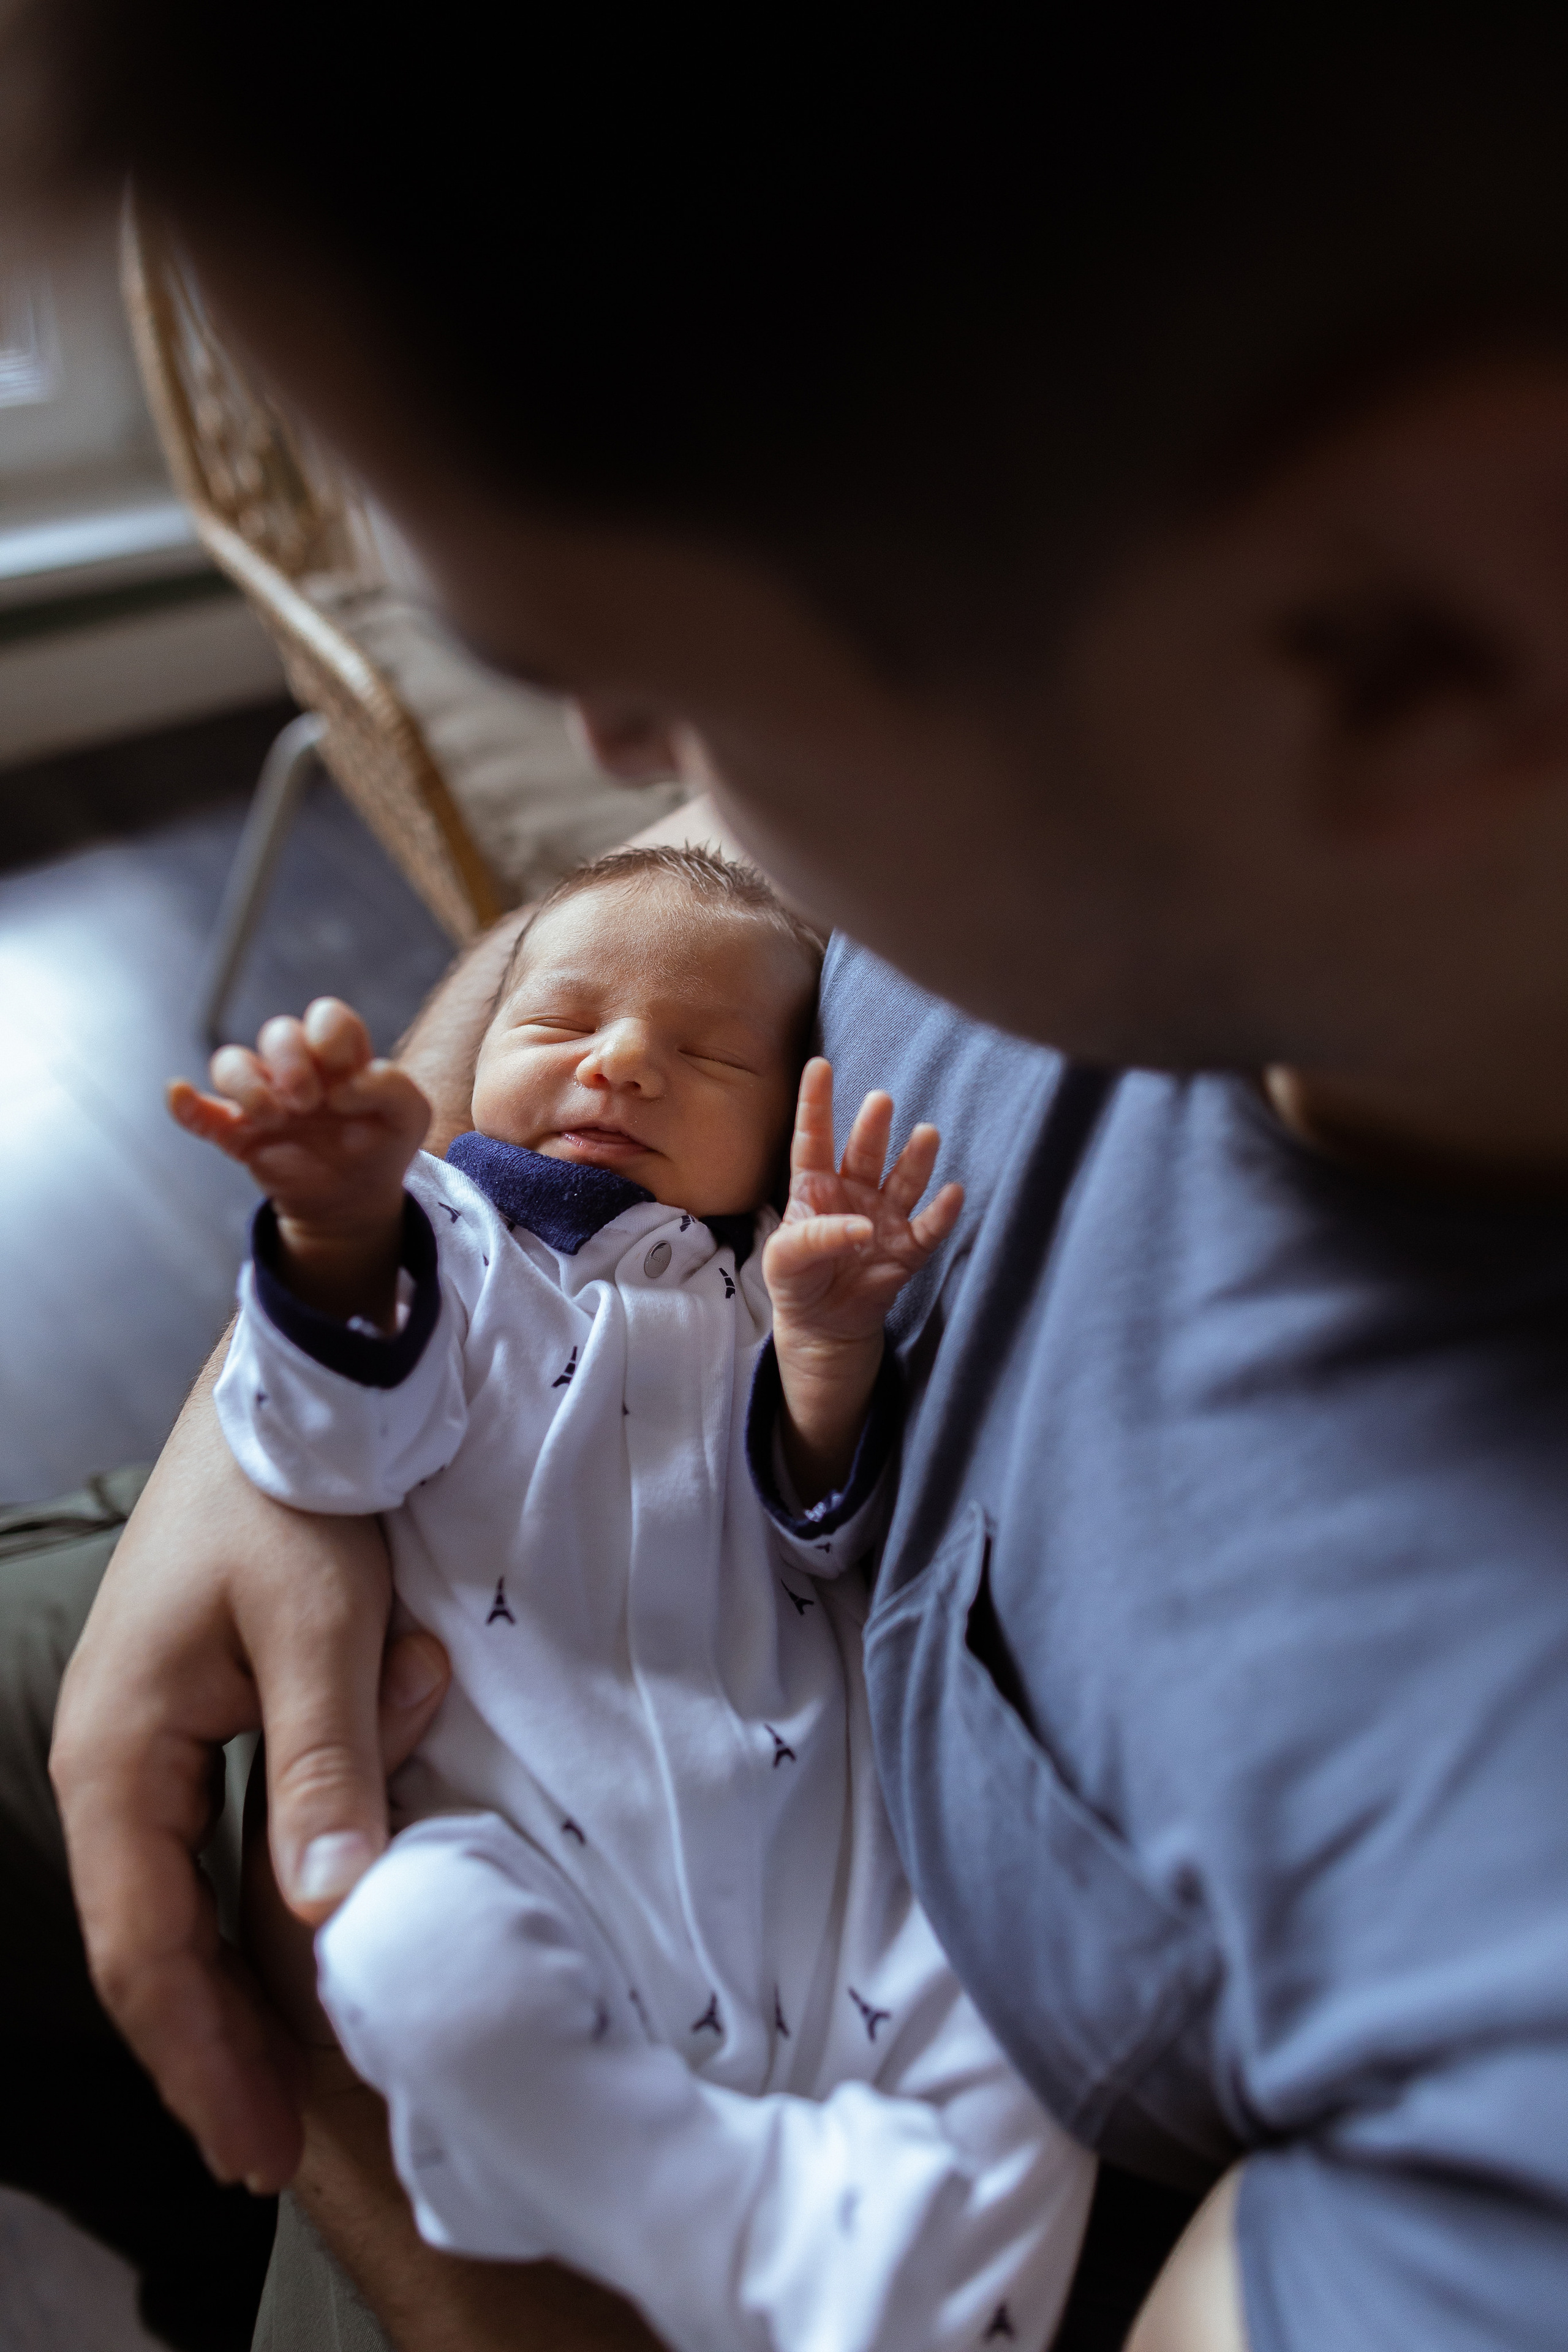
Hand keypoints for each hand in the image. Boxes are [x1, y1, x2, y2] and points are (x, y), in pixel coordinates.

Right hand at [50, 1376, 451, 2192]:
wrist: (287, 1390)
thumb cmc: (293, 1495)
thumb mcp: (321, 1627)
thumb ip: (324, 1768)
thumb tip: (331, 1915)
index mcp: (120, 1752)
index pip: (145, 1945)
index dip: (198, 2054)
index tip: (251, 2146)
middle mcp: (113, 1760)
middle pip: (145, 1942)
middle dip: (203, 2050)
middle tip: (261, 2153)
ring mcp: (143, 1741)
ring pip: (170, 1903)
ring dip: (222, 1994)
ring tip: (270, 2090)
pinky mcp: (187, 1717)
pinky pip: (200, 1850)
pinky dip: (236, 1920)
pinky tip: (278, 1960)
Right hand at [168, 996, 429, 1231]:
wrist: (355, 1199)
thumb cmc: (382, 1146)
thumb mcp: (411, 1117)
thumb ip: (393, 1087)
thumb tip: (342, 1087)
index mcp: (338, 1057)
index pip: (326, 1016)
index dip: (331, 1035)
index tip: (346, 1077)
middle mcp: (297, 1069)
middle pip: (278, 1032)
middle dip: (293, 1062)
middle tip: (309, 1103)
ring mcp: (263, 1099)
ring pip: (232, 1062)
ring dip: (249, 1085)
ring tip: (275, 1119)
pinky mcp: (235, 1131)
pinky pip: (198, 1111)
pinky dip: (185, 1104)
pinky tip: (179, 1095)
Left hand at [763, 1058, 963, 1346]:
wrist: (822, 1326)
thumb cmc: (797, 1282)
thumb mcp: (783, 1262)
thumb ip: (813, 1237)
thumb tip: (862, 1227)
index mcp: (815, 1188)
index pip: (814, 1139)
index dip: (815, 1104)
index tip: (819, 1064)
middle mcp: (853, 1193)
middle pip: (864, 1153)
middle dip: (873, 1127)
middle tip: (881, 1099)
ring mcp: (884, 1219)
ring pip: (903, 1181)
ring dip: (916, 1158)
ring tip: (927, 1133)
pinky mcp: (907, 1250)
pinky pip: (928, 1228)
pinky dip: (943, 1212)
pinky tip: (953, 1192)